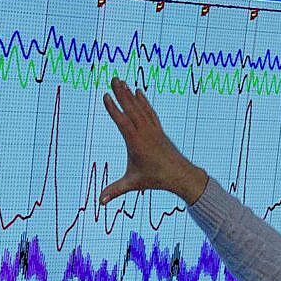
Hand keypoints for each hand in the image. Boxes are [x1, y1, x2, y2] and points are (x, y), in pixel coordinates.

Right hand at [99, 77, 207, 204]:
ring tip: (121, 81)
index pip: (122, 122)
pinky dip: (143, 101)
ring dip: (130, 94)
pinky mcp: (158, 130)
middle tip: (113, 78)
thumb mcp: (133, 184)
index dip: (114, 109)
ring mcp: (153, 129)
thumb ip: (115, 191)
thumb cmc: (156, 179)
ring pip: (140, 108)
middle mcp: (145, 132)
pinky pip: (149, 112)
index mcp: (136, 142)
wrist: (180, 175)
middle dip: (121, 93)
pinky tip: (138, 91)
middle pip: (131, 109)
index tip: (106, 95)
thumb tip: (99, 202)